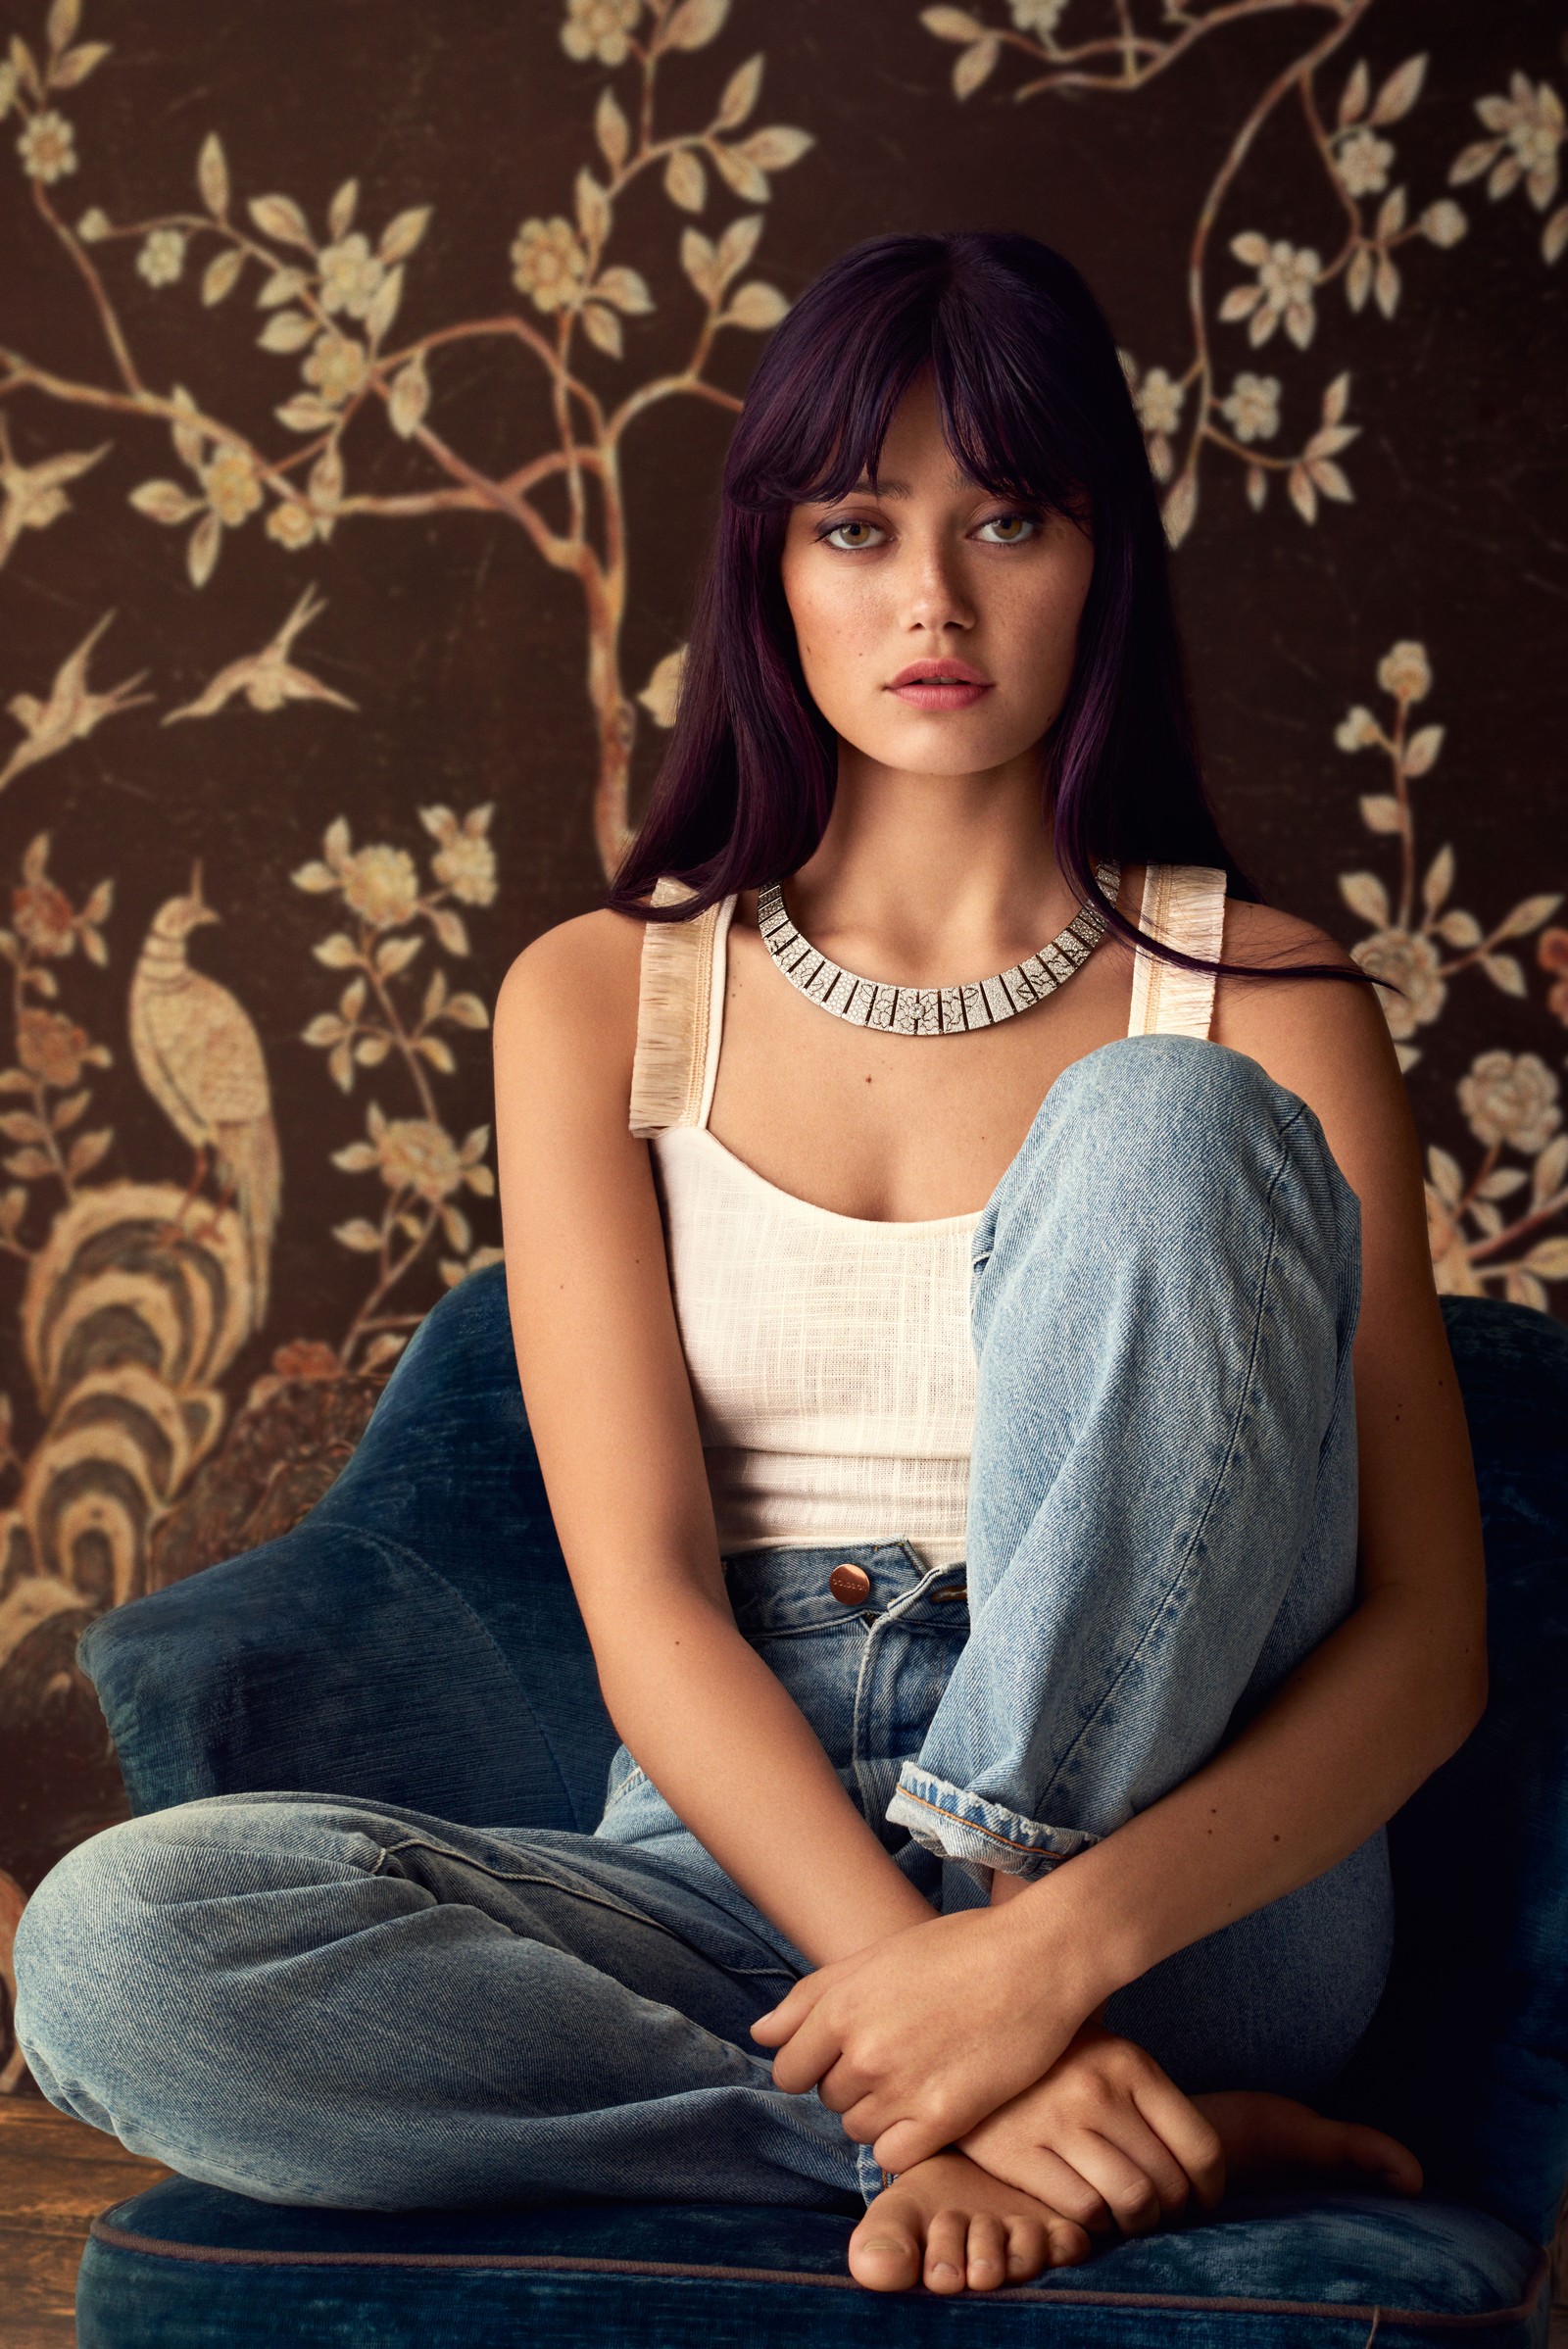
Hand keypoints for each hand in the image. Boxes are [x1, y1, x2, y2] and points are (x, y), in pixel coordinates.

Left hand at [749, 1899, 1102, 2176]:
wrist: (1037, 1959)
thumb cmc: (958, 1949)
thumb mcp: (875, 1958)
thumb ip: (810, 1997)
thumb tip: (759, 2035)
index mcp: (841, 2006)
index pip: (788, 2069)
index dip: (811, 2064)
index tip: (844, 2054)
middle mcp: (863, 2051)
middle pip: (827, 2099)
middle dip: (850, 2083)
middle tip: (896, 2055)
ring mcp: (903, 2088)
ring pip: (858, 2129)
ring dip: (878, 2113)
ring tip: (916, 2078)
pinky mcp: (944, 2119)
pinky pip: (892, 2157)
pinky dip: (903, 2142)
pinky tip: (928, 2111)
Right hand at [956, 2024, 1226, 2236]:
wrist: (969, 2036)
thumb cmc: (1056, 2057)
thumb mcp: (1108, 2052)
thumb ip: (1151, 2096)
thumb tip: (1204, 2166)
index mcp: (1130, 2063)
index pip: (1201, 2147)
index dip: (1210, 2189)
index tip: (1201, 2201)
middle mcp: (1097, 2090)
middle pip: (1168, 2184)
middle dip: (1173, 2212)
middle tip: (1162, 2214)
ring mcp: (1054, 2121)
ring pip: (1129, 2202)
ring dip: (1137, 2224)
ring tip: (1130, 2219)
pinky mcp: (1015, 2150)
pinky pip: (1081, 2209)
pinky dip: (1097, 2224)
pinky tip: (1092, 2212)